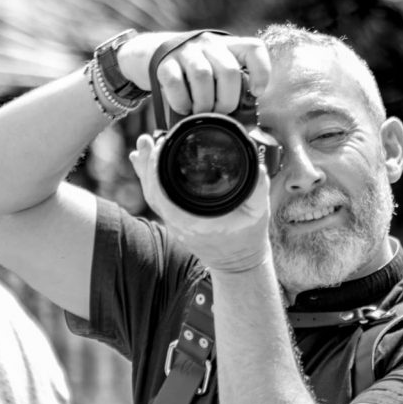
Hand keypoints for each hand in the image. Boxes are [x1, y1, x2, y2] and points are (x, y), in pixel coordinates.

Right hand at [117, 31, 270, 114]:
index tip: (256, 92)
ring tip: (200, 112)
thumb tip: (242, 121)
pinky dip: (181, 101)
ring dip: (204, 102)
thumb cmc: (188, 72)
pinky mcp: (164, 62)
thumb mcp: (212, 71)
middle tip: (219, 113)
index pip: (253, 48)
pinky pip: (175, 82)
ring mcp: (185, 51)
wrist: (148, 54)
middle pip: (229, 71)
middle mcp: (208, 44)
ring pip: (203, 76)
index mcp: (226, 46)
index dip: (261, 71)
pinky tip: (182, 108)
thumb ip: (227, 86)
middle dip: (227, 100)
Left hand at [129, 134, 271, 274]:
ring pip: (152, 195)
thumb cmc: (248, 238)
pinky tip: (143, 162)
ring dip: (146, 170)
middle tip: (147, 140)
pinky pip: (157, 199)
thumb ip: (258, 189)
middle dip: (148, 165)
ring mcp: (175, 223)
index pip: (167, 194)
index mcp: (196, 221)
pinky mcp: (175, 221)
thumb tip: (259, 167)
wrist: (239, 264)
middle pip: (154, 192)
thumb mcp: (258, 213)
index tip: (162, 147)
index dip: (158, 170)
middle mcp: (180, 223)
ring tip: (143, 144)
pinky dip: (149, 180)